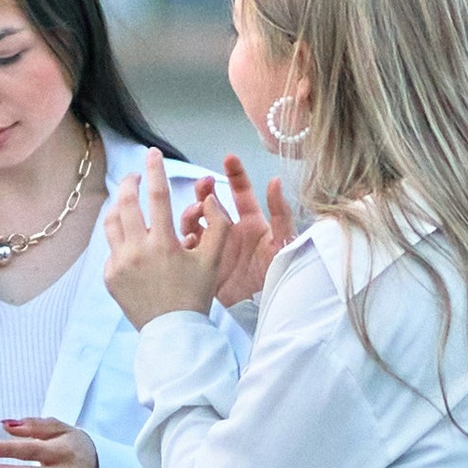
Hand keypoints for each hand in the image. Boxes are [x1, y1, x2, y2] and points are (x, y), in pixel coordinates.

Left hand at [103, 150, 223, 325]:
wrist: (173, 334)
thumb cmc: (195, 296)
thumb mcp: (213, 261)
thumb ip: (217, 225)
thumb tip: (209, 197)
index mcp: (163, 244)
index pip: (156, 195)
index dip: (155, 170)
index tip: (152, 153)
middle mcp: (137, 251)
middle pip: (125, 203)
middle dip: (129, 183)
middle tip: (135, 176)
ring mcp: (119, 265)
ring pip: (110, 223)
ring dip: (118, 207)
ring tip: (127, 202)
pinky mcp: (109, 277)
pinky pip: (110, 249)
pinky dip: (120, 239)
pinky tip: (131, 242)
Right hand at [186, 152, 295, 307]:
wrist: (266, 309)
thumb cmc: (280, 275)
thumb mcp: (283, 242)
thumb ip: (280, 213)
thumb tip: (276, 181)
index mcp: (252, 223)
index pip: (241, 192)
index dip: (235, 174)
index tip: (228, 158)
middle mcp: (231, 232)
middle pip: (212, 203)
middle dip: (205, 190)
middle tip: (204, 184)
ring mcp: (215, 248)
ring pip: (195, 223)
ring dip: (192, 214)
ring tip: (196, 214)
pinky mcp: (203, 265)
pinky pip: (186, 249)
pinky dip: (183, 241)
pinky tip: (187, 240)